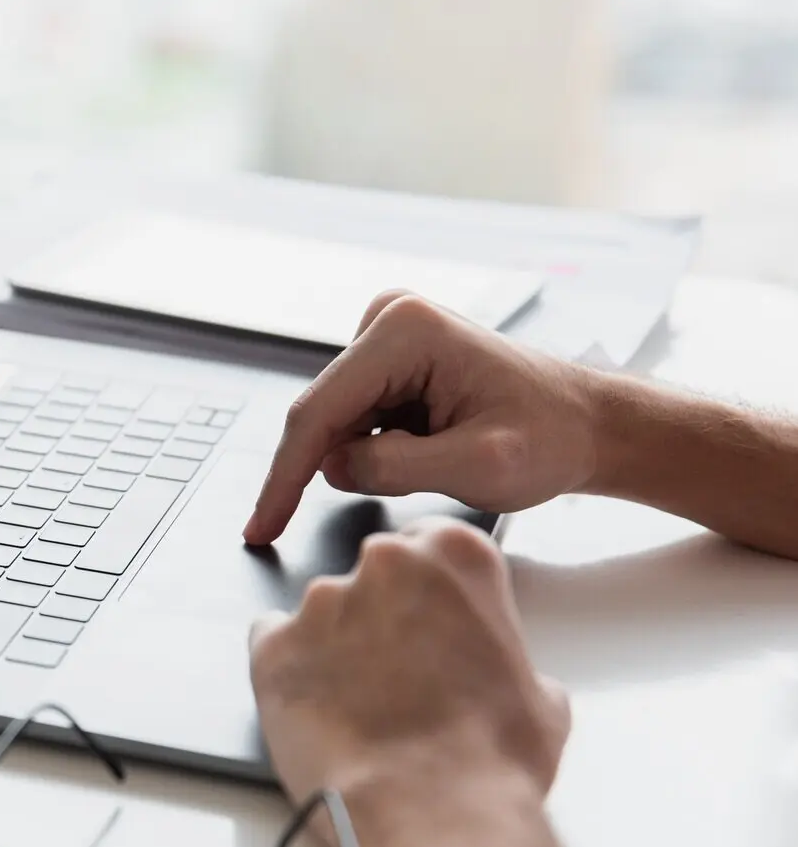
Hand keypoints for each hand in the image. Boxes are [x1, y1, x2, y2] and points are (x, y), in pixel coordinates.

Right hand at [244, 291, 604, 544]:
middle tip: (394, 497)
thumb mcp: (478, 467)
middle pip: (322, 416)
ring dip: (367, 459)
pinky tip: (428, 452)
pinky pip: (354, 422)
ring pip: (336, 424)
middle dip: (337, 467)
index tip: (260, 527)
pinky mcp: (388, 359)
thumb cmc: (550, 437)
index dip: (282, 478)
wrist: (586, 424)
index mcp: (406, 332)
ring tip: (439, 462)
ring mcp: (386, 336)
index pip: (317, 414)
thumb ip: (396, 468)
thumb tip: (331, 469)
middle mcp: (387, 320)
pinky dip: (376, 452)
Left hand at [249, 518, 569, 810]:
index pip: (428, 545)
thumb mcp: (541, 696)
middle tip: (396, 675)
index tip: (426, 619)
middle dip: (380, 616)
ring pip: (321, 613)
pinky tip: (312, 707)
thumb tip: (494, 675)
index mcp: (454, 556)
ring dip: (334, 647)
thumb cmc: (491, 761)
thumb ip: (504, 657)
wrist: (433, 814)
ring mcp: (321, 603)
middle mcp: (383, 564)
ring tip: (357, 709)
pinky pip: (269, 643)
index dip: (426, 592)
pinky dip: (287, 669)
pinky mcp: (272, 646)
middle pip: (371, 575)